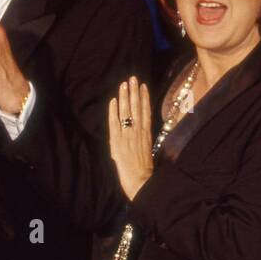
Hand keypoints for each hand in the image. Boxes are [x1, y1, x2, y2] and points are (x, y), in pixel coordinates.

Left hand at [107, 77, 152, 200]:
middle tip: (132, 78)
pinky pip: (115, 123)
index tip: (142, 85)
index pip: (145, 111)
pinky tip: (114, 100)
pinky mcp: (118, 142)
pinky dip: (114, 111)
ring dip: (125, 97)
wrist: (141, 181)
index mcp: (147, 133)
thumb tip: (141, 129)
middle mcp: (138, 132)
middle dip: (134, 92)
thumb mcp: (147, 149)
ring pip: (127, 112)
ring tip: (124, 84)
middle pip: (136, 108)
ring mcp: (128, 136)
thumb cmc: (144, 169)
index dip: (144, 97)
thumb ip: (143, 138)